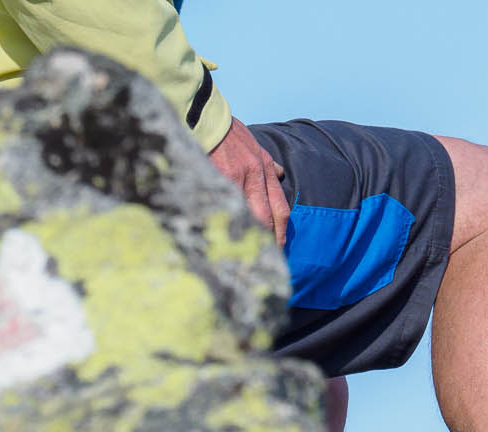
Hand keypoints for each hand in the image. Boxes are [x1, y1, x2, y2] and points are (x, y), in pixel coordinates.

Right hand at [207, 118, 289, 245]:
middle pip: (267, 218)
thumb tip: (279, 175)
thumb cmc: (228, 131)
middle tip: (267, 260)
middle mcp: (256, 176)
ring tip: (245, 255)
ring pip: (247, 216)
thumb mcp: (255, 144)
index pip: (280, 209)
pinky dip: (225, 222)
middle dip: (268, 241)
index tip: (279, 246)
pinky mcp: (217, 177)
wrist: (206, 115)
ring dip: (248, 236)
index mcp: (265, 169)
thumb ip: (267, 162)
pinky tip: (222, 237)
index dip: (281, 231)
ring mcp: (236, 178)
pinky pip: (224, 205)